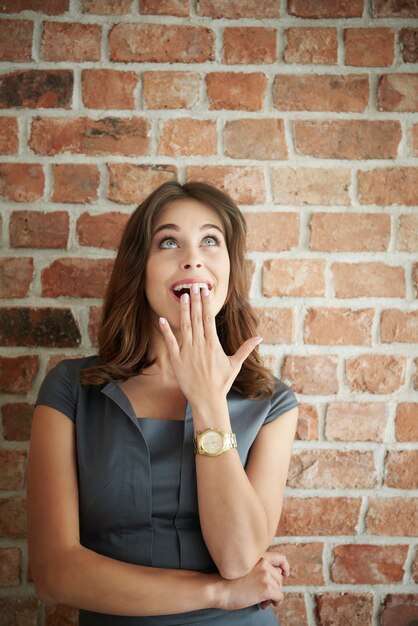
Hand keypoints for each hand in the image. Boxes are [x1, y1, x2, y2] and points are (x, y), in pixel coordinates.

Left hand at [158, 285, 261, 405]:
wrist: (207, 400)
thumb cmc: (221, 383)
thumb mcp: (235, 364)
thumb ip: (246, 349)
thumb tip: (260, 338)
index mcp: (213, 344)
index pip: (209, 318)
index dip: (206, 303)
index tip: (205, 291)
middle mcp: (200, 345)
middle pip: (196, 318)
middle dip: (195, 301)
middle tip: (193, 286)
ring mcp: (188, 352)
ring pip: (185, 327)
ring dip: (183, 311)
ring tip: (182, 296)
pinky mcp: (177, 360)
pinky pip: (170, 342)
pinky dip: (166, 330)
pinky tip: (163, 319)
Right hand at [221, 551, 286, 611]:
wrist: (220, 589)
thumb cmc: (229, 580)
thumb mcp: (245, 567)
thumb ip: (260, 567)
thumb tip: (276, 574)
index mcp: (259, 556)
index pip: (281, 557)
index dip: (285, 566)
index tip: (284, 574)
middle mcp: (264, 563)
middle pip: (280, 577)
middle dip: (274, 588)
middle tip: (263, 596)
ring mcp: (266, 575)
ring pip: (279, 588)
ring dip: (272, 597)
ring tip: (260, 601)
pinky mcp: (266, 587)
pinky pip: (279, 597)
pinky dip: (274, 603)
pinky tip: (262, 605)